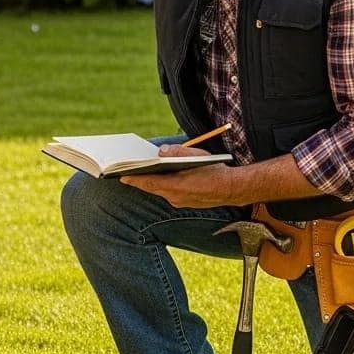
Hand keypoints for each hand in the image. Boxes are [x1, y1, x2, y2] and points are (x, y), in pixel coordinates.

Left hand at [120, 145, 237, 207]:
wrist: (232, 189)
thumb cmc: (215, 170)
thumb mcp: (196, 155)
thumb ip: (176, 151)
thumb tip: (161, 151)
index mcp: (175, 186)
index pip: (148, 182)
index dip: (133, 178)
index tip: (120, 175)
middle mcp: (175, 197)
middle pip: (151, 188)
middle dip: (139, 180)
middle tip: (125, 173)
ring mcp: (180, 202)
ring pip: (160, 191)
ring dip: (151, 183)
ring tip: (141, 173)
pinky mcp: (185, 203)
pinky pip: (169, 194)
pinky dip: (163, 186)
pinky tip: (162, 179)